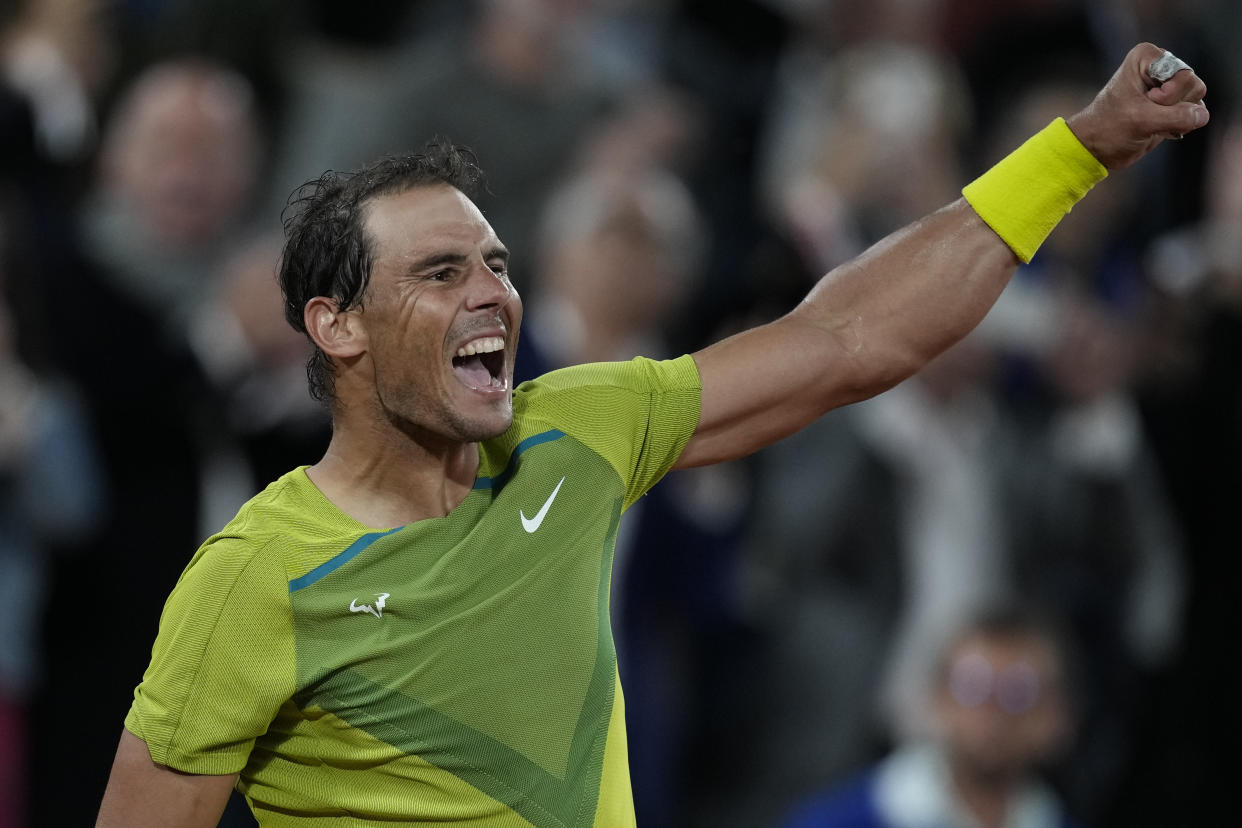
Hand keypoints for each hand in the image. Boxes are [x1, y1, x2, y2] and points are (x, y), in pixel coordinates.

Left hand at [1066, 42, 1208, 170]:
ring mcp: (1169, 85)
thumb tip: (1202, 115)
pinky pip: (1195, 112)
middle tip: (1145, 114)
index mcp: (1147, 57)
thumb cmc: (1109, 129)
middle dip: (1172, 106)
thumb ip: (1176, 116)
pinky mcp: (1173, 104)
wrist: (1096, 149)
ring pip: (1196, 98)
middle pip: (1193, 84)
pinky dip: (1181, 124)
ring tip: (1150, 122)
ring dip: (1176, 117)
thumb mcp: (1140, 121)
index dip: (1167, 95)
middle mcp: (1161, 66)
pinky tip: (1159, 129)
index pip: (1182, 74)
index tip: (1144, 102)